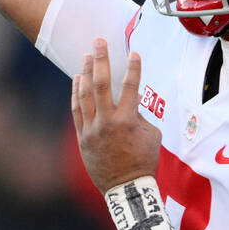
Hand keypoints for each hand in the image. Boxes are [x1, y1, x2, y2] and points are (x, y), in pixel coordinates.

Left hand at [72, 38, 160, 190]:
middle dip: (101, 59)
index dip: (134, 68)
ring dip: (86, 72)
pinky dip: (76, 93)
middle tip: (99, 41)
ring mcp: (92, 130)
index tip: (134, 53)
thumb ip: (141, 116)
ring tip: (87, 56)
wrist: (126, 188)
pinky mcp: (82, 137)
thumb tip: (132, 103)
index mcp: (128, 121)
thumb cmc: (144, 162)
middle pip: (102, 84)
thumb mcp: (152, 137)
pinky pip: (77, 111)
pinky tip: (77, 79)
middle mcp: (107, 122)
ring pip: (85, 95)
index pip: (132, 87)